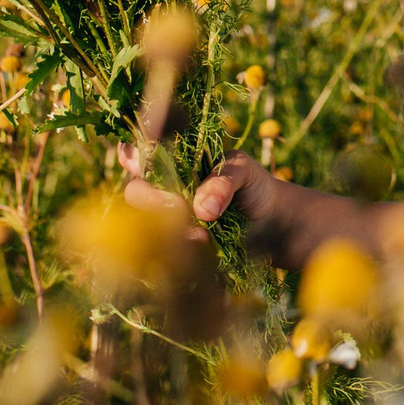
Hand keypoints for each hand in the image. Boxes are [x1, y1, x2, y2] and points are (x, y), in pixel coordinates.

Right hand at [122, 148, 331, 268]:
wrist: (272, 221)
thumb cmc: (252, 185)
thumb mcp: (244, 170)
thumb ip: (223, 179)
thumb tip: (202, 210)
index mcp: (173, 161)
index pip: (137, 153)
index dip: (131, 156)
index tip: (140, 164)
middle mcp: (163, 190)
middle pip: (135, 192)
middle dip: (152, 199)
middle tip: (178, 207)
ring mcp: (167, 221)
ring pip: (146, 226)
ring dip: (168, 229)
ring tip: (202, 233)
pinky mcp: (178, 246)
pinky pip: (165, 250)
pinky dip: (181, 247)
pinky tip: (203, 243)